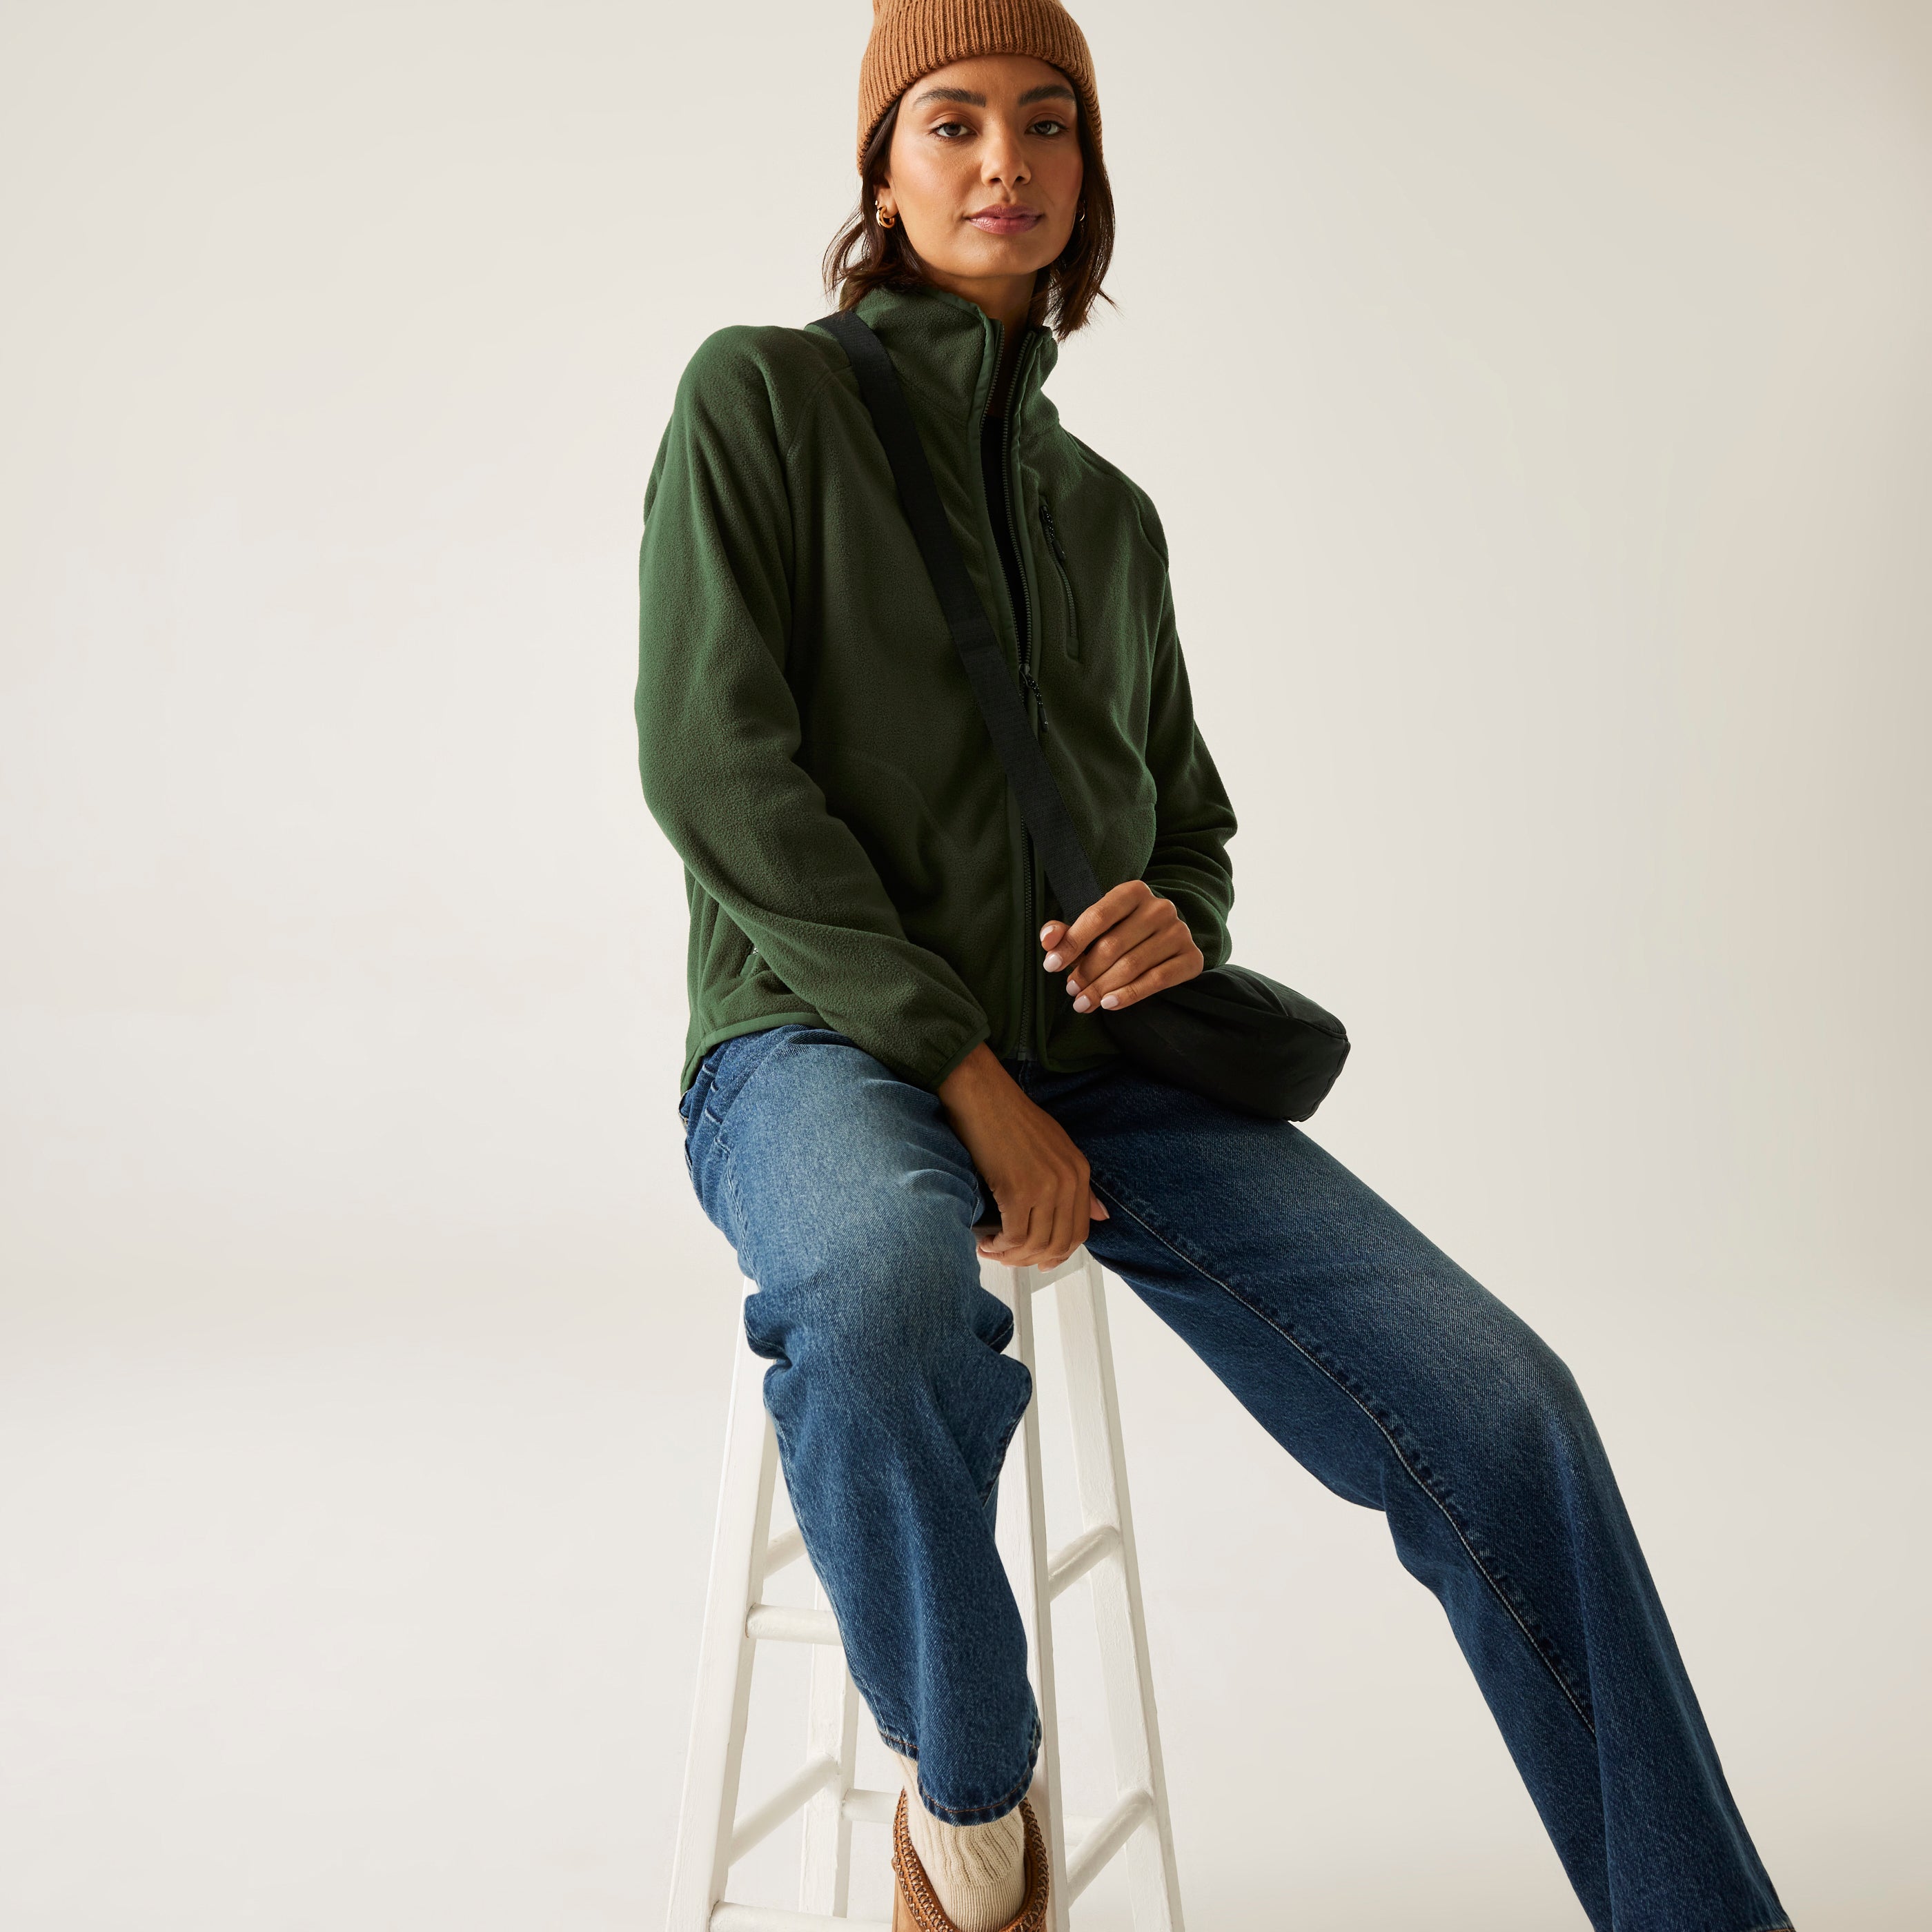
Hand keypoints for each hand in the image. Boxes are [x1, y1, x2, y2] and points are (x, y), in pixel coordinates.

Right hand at [936, 1044, 1108, 1266]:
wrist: (981, 1093)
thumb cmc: (1010, 1116)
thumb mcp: (1056, 1147)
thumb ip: (1079, 1183)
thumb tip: (1102, 1215)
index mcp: (1079, 1171)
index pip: (1080, 1231)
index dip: (1058, 1254)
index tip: (1039, 1261)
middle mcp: (1068, 1181)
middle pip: (1059, 1244)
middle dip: (1032, 1260)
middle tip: (1009, 1259)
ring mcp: (1044, 1187)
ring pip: (1035, 1244)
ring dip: (1011, 1256)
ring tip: (991, 1250)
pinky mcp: (1017, 1190)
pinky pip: (1013, 1236)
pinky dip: (998, 1246)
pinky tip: (985, 1241)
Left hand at [1040, 880, 1203, 1013]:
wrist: (1166, 938)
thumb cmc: (1122, 931)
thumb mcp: (1096, 926)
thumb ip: (1068, 932)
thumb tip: (1048, 940)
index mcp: (1133, 891)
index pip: (1097, 917)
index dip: (1071, 943)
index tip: (1051, 965)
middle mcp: (1160, 908)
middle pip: (1113, 945)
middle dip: (1086, 972)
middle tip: (1071, 990)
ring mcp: (1179, 932)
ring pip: (1132, 965)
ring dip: (1102, 988)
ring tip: (1083, 1002)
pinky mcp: (1191, 957)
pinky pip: (1157, 980)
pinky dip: (1130, 995)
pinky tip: (1109, 1004)